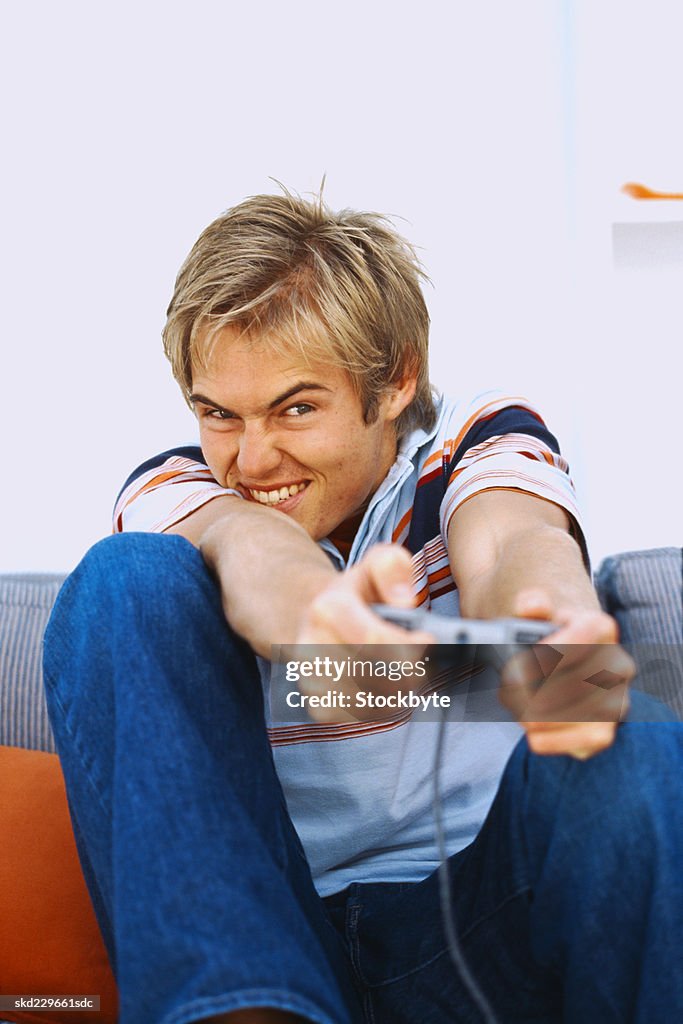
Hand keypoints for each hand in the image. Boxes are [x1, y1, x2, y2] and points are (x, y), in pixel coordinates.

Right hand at [290, 544, 433, 721]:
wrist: (314, 619)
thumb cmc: (356, 595)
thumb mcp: (375, 564)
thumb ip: (393, 567)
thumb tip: (405, 600)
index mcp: (326, 610)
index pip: (377, 640)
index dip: (412, 644)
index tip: (427, 638)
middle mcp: (312, 648)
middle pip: (381, 679)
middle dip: (414, 671)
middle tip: (423, 659)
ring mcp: (312, 682)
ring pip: (378, 703)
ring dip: (403, 692)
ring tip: (406, 670)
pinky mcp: (319, 708)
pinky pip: (366, 718)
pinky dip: (386, 706)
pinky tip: (388, 686)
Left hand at [499, 590, 634, 758]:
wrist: (556, 663)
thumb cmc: (542, 637)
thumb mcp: (535, 616)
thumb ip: (531, 604)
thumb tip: (531, 605)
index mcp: (602, 628)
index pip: (583, 636)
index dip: (551, 651)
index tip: (519, 663)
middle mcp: (618, 665)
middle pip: (576, 680)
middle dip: (534, 688)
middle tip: (506, 687)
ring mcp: (616, 701)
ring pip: (578, 713)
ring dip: (539, 714)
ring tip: (514, 706)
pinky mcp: (603, 732)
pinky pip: (583, 743)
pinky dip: (552, 740)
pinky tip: (531, 733)